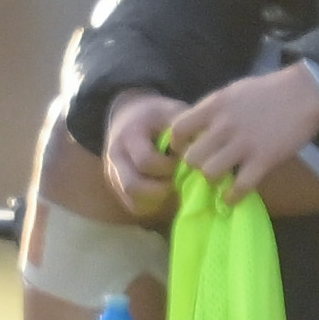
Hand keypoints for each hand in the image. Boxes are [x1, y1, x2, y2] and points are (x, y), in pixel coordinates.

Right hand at [102, 91, 182, 218]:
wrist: (132, 117)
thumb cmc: (159, 116)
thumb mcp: (172, 113)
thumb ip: (185, 132)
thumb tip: (204, 154)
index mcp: (129, 135)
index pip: (146, 161)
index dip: (168, 165)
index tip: (184, 159)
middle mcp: (115, 157)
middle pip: (132, 186)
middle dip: (162, 188)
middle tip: (180, 179)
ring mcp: (114, 175)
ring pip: (133, 201)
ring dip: (159, 200)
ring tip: (175, 184)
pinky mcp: (119, 189)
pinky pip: (135, 207)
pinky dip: (155, 205)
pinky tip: (168, 191)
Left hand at [165, 64, 318, 203]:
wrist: (307, 92)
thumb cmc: (270, 90)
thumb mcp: (235, 91)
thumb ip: (214, 110)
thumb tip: (195, 130)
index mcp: (215, 105)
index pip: (178, 129)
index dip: (177, 144)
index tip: (184, 149)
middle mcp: (224, 126)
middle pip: (192, 157)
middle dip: (195, 165)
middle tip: (205, 165)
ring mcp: (244, 144)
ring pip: (210, 173)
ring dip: (213, 179)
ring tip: (221, 178)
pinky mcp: (264, 159)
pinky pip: (239, 187)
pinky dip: (232, 196)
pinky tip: (232, 196)